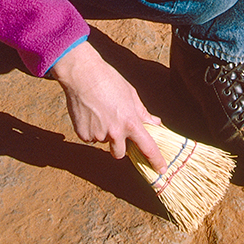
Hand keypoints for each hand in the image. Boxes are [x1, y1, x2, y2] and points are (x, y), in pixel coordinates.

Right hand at [51, 40, 166, 171]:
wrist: (82, 74)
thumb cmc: (109, 80)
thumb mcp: (131, 94)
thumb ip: (143, 113)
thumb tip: (155, 123)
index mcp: (130, 122)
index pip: (147, 148)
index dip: (156, 160)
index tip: (161, 169)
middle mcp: (115, 132)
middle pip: (120, 154)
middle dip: (119, 146)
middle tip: (115, 129)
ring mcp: (98, 135)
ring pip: (104, 143)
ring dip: (104, 134)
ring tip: (100, 113)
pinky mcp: (83, 134)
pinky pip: (89, 138)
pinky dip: (91, 130)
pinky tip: (90, 114)